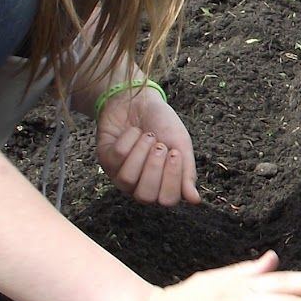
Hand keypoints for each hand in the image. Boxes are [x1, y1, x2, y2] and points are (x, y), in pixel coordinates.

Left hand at [97, 86, 199, 205]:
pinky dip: (129, 139)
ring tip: (148, 136)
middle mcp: (140, 184)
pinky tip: (134, 131)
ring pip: (127, 179)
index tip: (176, 153)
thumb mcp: (181, 145)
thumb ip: (187, 172)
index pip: (167, 200)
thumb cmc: (163, 124)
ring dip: (141, 152)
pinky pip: (116, 158)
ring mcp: (120, 174)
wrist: (140, 100)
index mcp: (162, 183)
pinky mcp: (105, 160)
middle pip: (145, 196)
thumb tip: (195, 201)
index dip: (172, 179)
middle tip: (160, 146)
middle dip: (154, 167)